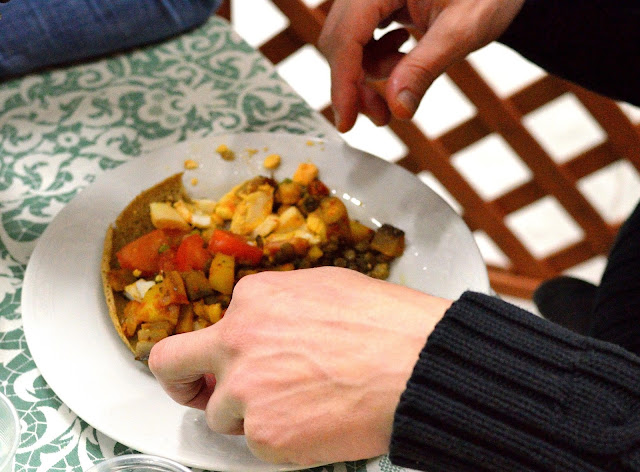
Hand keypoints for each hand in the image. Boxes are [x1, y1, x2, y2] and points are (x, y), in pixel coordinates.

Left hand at [149, 266, 451, 464]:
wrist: (418, 364)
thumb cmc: (387, 324)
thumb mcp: (326, 288)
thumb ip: (281, 306)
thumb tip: (271, 324)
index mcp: (253, 300)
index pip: (209, 328)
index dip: (222, 351)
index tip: (223, 363)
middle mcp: (237, 341)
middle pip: (173, 365)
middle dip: (182, 382)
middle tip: (197, 393)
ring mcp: (246, 390)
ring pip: (223, 416)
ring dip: (251, 417)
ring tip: (300, 409)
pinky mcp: (265, 434)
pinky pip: (258, 446)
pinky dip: (281, 442)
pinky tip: (316, 423)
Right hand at [318, 0, 524, 131]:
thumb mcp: (462, 30)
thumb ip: (425, 68)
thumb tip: (397, 108)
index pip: (346, 36)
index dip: (343, 83)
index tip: (347, 122)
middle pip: (339, 40)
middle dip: (355, 84)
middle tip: (381, 116)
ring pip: (348, 43)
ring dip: (369, 73)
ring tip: (406, 78)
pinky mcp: (377, 0)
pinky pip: (362, 36)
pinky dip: (377, 58)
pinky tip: (403, 55)